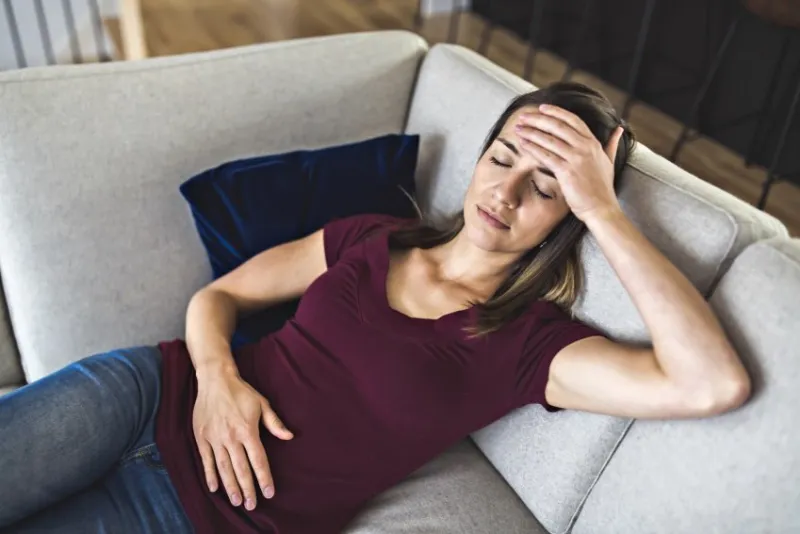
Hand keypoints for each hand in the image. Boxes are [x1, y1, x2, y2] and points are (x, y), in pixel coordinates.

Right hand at [193, 366, 292, 510]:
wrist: (215, 380)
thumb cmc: (241, 392)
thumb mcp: (262, 404)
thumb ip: (274, 423)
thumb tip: (290, 437)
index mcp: (248, 430)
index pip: (258, 460)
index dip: (264, 478)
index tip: (269, 492)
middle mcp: (231, 438)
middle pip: (241, 469)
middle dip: (248, 489)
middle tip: (252, 505)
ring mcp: (215, 438)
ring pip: (224, 468)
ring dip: (230, 486)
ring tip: (237, 501)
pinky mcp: (202, 437)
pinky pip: (206, 461)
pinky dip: (210, 475)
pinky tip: (215, 488)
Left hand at [514, 104, 623, 222]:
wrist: (601, 208)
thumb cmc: (603, 188)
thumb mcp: (610, 161)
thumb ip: (611, 144)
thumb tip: (618, 130)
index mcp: (594, 143)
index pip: (573, 120)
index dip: (556, 112)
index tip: (542, 108)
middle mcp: (585, 147)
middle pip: (558, 126)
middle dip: (538, 119)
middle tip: (524, 116)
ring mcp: (576, 158)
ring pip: (549, 140)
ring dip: (531, 132)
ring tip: (519, 128)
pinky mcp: (566, 171)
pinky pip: (546, 156)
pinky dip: (533, 148)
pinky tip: (523, 144)